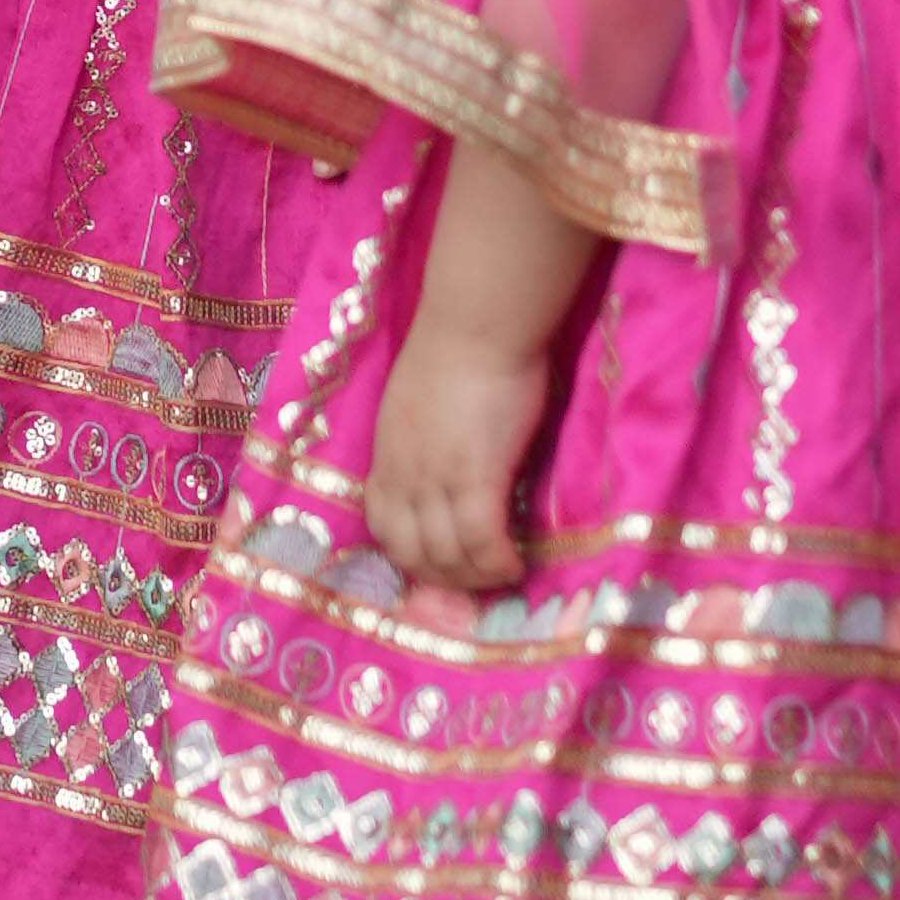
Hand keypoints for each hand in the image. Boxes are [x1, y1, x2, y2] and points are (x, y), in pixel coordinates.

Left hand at [366, 308, 556, 620]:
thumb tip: (446, 463)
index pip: (381, 525)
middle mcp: (403, 472)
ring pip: (445, 554)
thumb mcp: (416, 400)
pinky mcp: (475, 476)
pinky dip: (498, 562)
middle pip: (410, 551)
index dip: (408, 553)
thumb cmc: (456, 347)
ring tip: (502, 573)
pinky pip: (482, 541)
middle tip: (477, 577)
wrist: (475, 322)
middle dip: (442, 576)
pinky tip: (518, 563)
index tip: (439, 560)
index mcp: (386, 453)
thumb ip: (423, 438)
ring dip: (475, 576)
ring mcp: (435, 478)